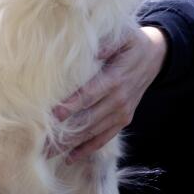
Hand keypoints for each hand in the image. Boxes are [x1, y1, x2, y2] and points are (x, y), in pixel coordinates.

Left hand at [50, 26, 166, 161]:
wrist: (155, 56)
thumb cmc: (131, 43)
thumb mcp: (123, 36)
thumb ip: (106, 43)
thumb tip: (90, 52)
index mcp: (115, 79)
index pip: (88, 96)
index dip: (70, 107)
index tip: (50, 118)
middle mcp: (119, 99)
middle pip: (87, 120)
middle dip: (63, 134)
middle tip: (38, 144)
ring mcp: (122, 112)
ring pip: (93, 132)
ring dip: (70, 145)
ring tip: (47, 154)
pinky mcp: (124, 119)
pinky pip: (105, 138)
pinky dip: (87, 149)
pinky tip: (69, 157)